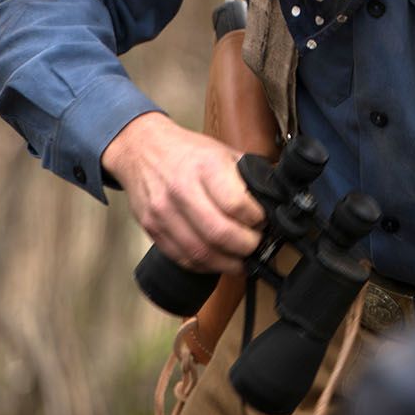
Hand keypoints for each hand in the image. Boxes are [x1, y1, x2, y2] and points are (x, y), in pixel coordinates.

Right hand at [103, 111, 263, 270]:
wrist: (141, 149)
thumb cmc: (185, 151)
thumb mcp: (221, 151)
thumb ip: (245, 175)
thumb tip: (273, 198)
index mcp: (205, 166)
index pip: (236, 204)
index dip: (257, 220)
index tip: (263, 222)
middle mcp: (181, 190)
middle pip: (220, 233)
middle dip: (246, 246)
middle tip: (256, 245)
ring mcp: (163, 212)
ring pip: (200, 252)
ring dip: (227, 263)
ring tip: (241, 259)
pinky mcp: (152, 229)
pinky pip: (182, 258)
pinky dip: (204, 265)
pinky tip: (217, 260)